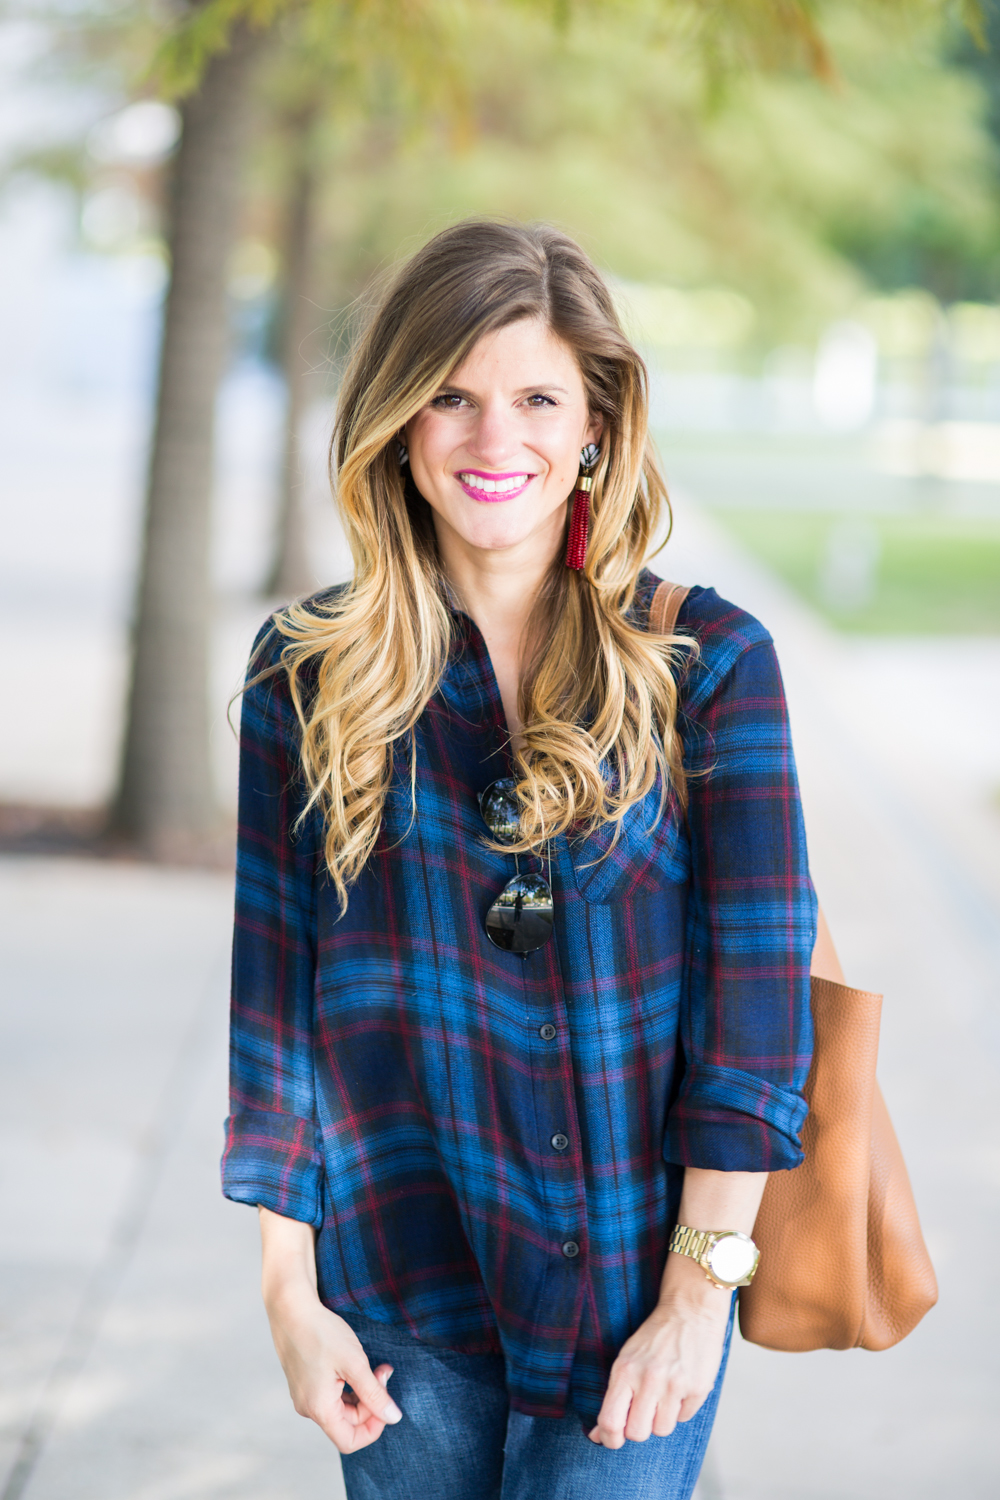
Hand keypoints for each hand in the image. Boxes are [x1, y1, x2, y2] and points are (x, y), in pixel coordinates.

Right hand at [265, 1280, 402, 1453]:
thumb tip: (394, 1418)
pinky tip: (356, 1363)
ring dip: (362, 1391)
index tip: (386, 1402)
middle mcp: (308, 1407)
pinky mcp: (305, 1382)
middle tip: (383, 1371)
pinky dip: (349, 1384)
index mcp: (319, 1409)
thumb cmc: (321, 1333)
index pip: (350, 1441)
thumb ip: (375, 1394)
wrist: (291, 1308)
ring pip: (342, 1407)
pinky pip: (331, 1395)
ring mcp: (305, 1395)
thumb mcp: (355, 1363)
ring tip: (374, 1365)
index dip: (373, 1428)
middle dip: (371, 1401)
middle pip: (348, 1422)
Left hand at [589, 1255, 730, 1447]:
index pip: (610, 1420)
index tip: (611, 1440)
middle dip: (638, 1429)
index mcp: (625, 1370)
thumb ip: (614, 1396)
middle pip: (637, 1433)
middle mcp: (648, 1379)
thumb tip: (598, 1434)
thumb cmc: (655, 1336)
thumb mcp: (627, 1358)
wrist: (690, 1309)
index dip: (608, 1438)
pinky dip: (681, 1409)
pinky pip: (684, 1418)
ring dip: (661, 1419)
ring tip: (663, 1395)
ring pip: (662, 1430)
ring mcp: (674, 1385)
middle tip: (642, 1414)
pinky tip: (680, 1387)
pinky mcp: (697, 1388)